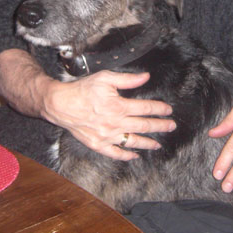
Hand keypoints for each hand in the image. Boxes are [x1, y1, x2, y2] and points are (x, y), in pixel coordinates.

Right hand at [40, 70, 175, 159]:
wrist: (61, 104)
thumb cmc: (82, 90)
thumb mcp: (105, 78)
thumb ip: (127, 79)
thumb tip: (145, 77)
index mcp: (118, 106)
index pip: (145, 108)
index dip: (159, 109)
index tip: (168, 109)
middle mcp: (115, 123)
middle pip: (143, 126)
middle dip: (160, 126)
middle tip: (171, 126)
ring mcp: (107, 136)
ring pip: (132, 141)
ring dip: (147, 143)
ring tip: (158, 144)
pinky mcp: (98, 145)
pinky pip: (115, 153)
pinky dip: (126, 155)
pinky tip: (135, 155)